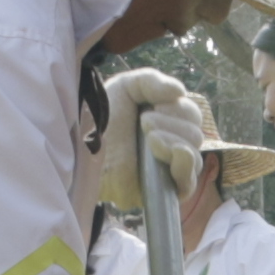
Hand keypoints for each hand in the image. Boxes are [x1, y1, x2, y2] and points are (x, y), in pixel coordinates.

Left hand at [89, 67, 213, 204]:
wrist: (80, 145)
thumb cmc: (101, 117)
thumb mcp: (126, 88)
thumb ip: (152, 82)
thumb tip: (180, 92)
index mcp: (168, 122)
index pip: (191, 117)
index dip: (179, 110)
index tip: (154, 106)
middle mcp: (172, 146)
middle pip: (195, 136)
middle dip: (173, 125)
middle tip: (145, 122)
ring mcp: (167, 170)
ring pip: (194, 159)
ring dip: (176, 143)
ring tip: (150, 137)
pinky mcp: (159, 192)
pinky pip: (187, 185)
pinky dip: (185, 166)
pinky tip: (174, 153)